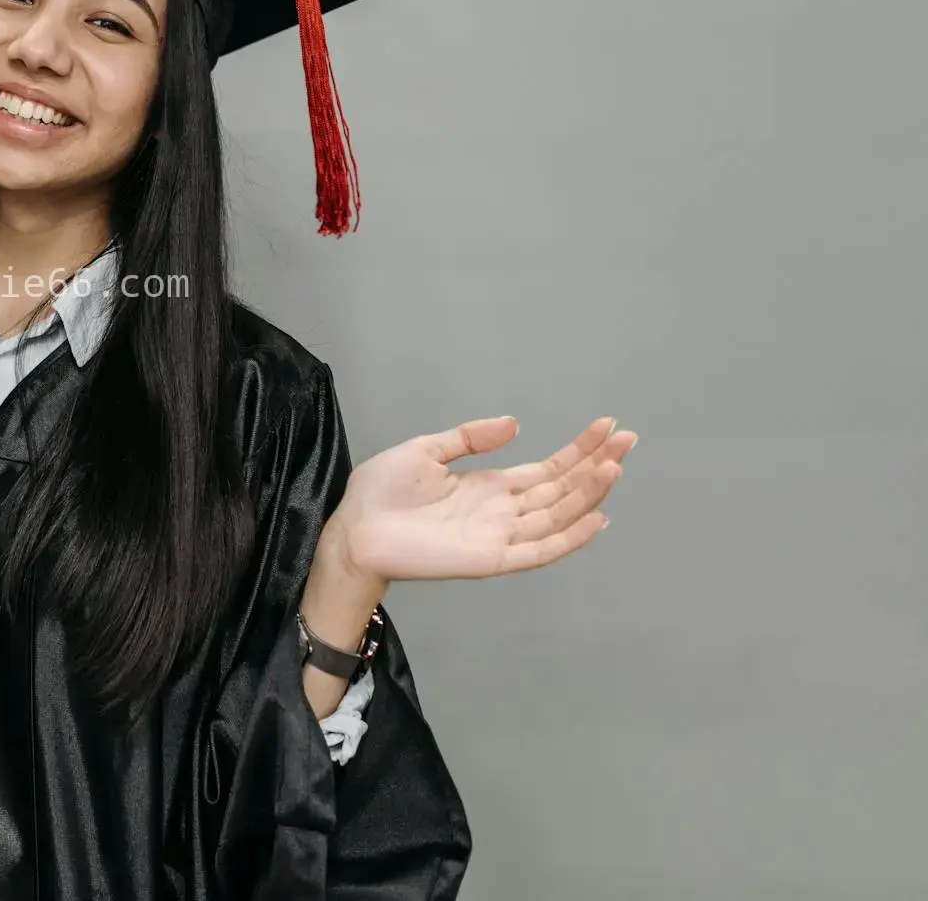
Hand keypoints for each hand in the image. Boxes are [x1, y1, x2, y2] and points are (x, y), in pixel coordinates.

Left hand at [327, 415, 634, 584]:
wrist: (354, 529)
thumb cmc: (382, 494)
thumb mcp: (427, 450)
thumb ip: (470, 438)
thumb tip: (515, 424)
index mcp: (490, 487)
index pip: (547, 469)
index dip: (579, 450)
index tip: (607, 426)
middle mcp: (503, 512)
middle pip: (561, 489)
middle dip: (596, 464)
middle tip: (628, 438)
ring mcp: (500, 536)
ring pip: (557, 515)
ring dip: (588, 493)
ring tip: (615, 467)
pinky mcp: (490, 559)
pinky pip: (539, 551)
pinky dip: (569, 538)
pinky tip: (596, 518)